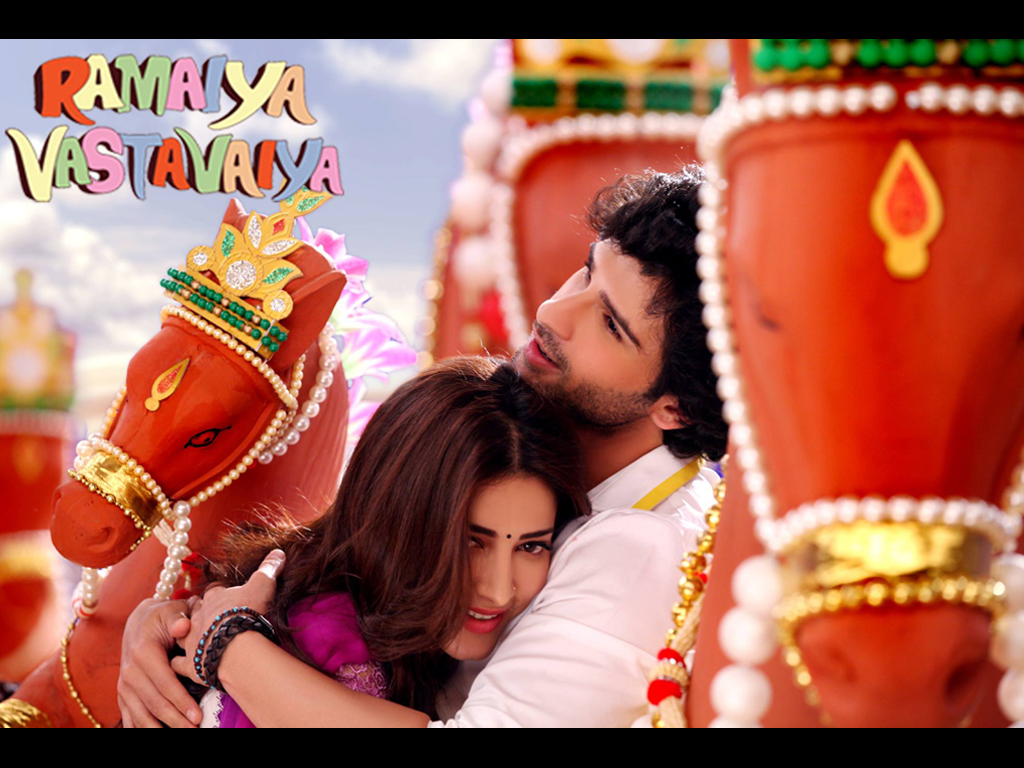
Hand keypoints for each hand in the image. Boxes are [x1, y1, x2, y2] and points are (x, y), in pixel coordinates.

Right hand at [118, 597, 201, 728]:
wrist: (139, 622)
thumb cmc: (163, 617)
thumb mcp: (172, 611)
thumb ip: (180, 617)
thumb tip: (183, 626)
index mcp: (143, 653)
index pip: (165, 684)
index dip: (182, 702)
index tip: (198, 717)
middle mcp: (130, 673)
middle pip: (155, 704)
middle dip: (176, 721)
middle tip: (195, 731)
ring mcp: (124, 686)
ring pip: (141, 716)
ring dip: (159, 730)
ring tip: (182, 734)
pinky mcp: (123, 695)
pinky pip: (130, 718)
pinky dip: (141, 730)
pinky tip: (156, 736)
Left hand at [171, 550, 285, 684]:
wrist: (236, 646)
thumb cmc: (248, 613)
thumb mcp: (263, 585)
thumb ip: (269, 568)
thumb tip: (279, 552)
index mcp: (214, 598)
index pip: (214, 592)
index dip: (220, 594)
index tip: (227, 598)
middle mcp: (199, 617)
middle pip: (197, 612)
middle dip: (204, 615)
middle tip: (214, 621)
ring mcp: (192, 640)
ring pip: (183, 635)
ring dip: (189, 637)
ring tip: (198, 641)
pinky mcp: (190, 663)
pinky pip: (178, 664)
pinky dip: (179, 665)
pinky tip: (183, 666)